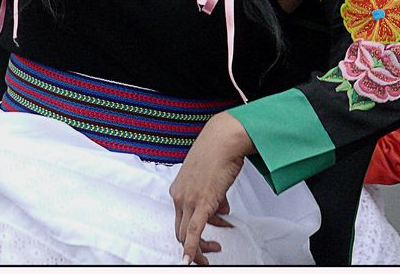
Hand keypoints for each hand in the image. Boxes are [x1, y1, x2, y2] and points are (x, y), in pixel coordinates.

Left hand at [169, 111, 253, 264]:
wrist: (222, 141)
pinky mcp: (201, 201)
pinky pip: (194, 230)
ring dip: (200, 248)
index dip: (194, 232)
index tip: (209, 236)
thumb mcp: (210, 181)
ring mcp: (188, 199)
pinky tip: (193, 258)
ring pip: (186, 234)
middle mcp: (179, 195)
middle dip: (196, 244)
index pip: (181, 220)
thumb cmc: (216, 155)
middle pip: (181, 230)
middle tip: (211, 249)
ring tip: (216, 247)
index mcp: (178, 190)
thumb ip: (213, 198)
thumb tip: (221, 211)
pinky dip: (193, 247)